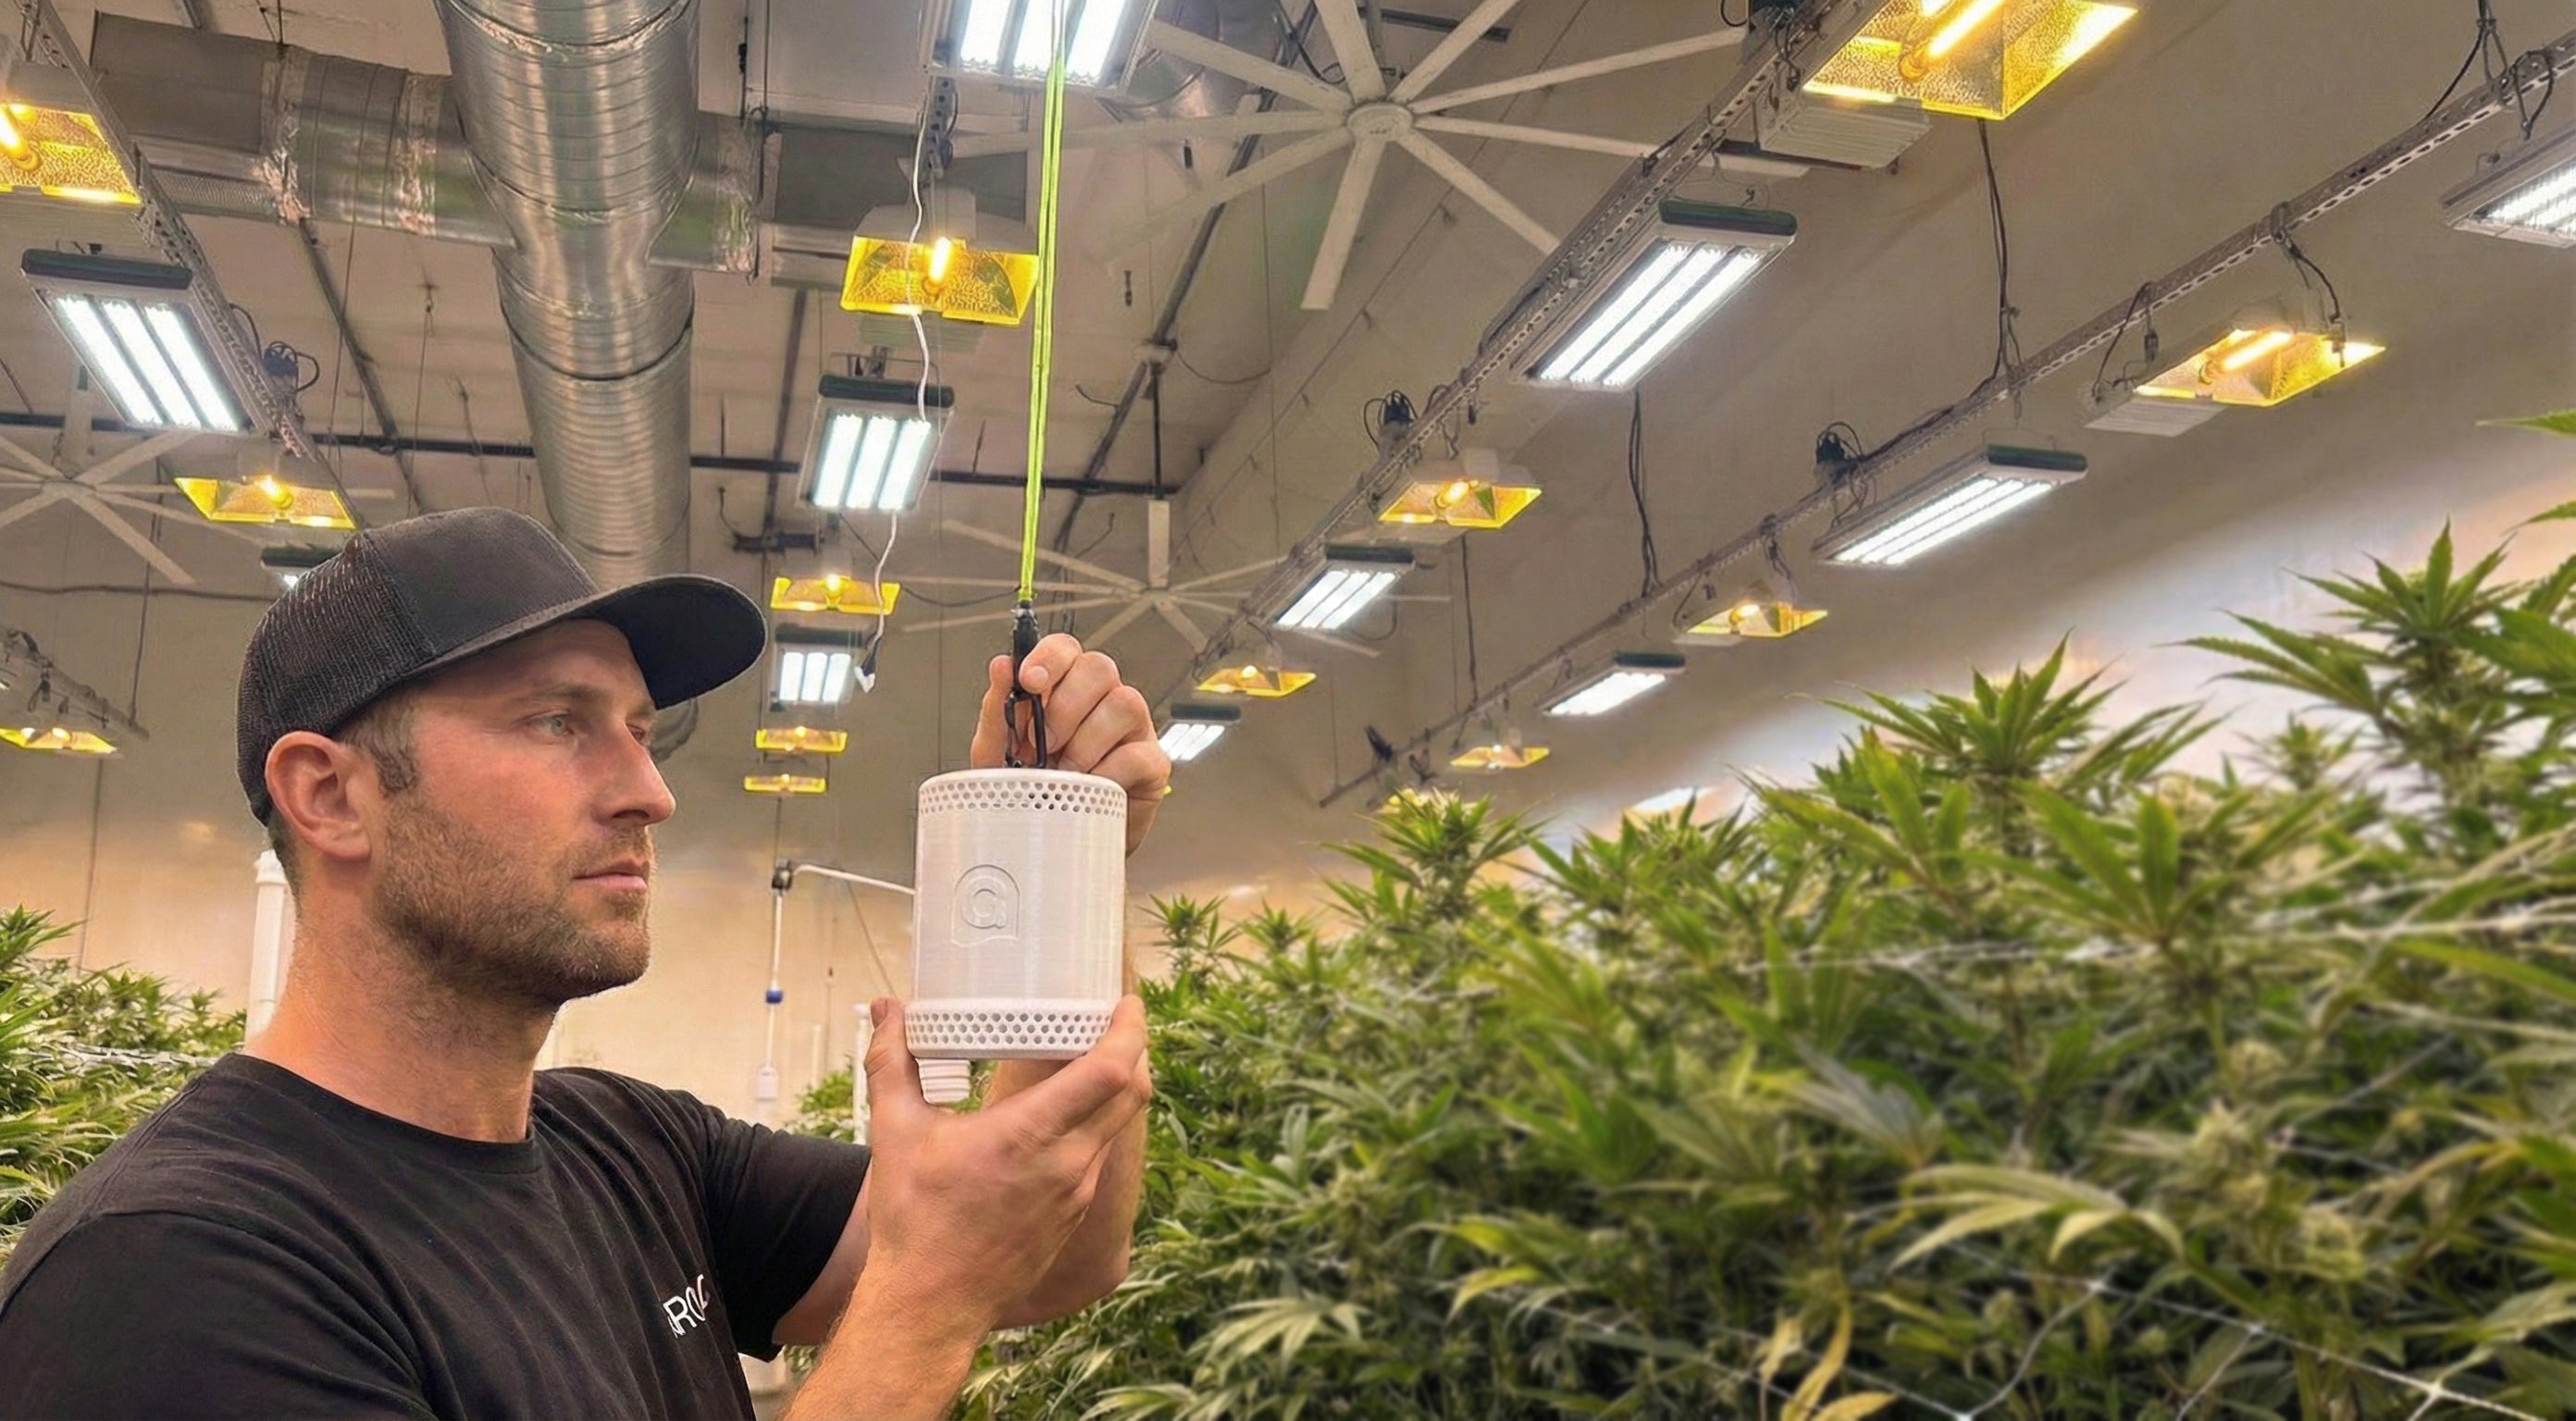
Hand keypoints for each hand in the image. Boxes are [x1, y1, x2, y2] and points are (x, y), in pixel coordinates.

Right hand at [854, 996, 1153, 1338]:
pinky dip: (1097, 1125)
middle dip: (1135, 1049)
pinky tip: (1070, 1115)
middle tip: (1117, 1018)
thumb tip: (886, 1008)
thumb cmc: (913, 1219)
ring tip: (1094, 1057)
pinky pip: (1100, 1158)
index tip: (1126, 1001)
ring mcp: (1076, 1193)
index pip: (1110, 1073)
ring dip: (1117, 1088)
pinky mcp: (1074, 1215)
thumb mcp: (895, 1130)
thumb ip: (892, 1060)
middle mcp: (1067, 1163)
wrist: (930, 1304)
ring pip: (1118, 1127)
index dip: (1129, 1030)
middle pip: (1131, 1093)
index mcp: (1029, 1135)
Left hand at [971, 632, 1167, 854]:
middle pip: (1100, 667)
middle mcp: (1102, 700)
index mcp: (1065, 689)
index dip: (1050, 657)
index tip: (1029, 680)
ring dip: (1087, 740)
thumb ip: (998, 712)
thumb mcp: (999, 755)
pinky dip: (1107, 772)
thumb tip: (1001, 667)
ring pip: (1125, 702)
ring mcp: (1132, 729)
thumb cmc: (1031, 794)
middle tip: (1045, 743)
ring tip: (1066, 772)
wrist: (1054, 847)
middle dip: (1066, 705)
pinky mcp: (1152, 763)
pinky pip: (1138, 754)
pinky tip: (1090, 787)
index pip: (1066, 649)